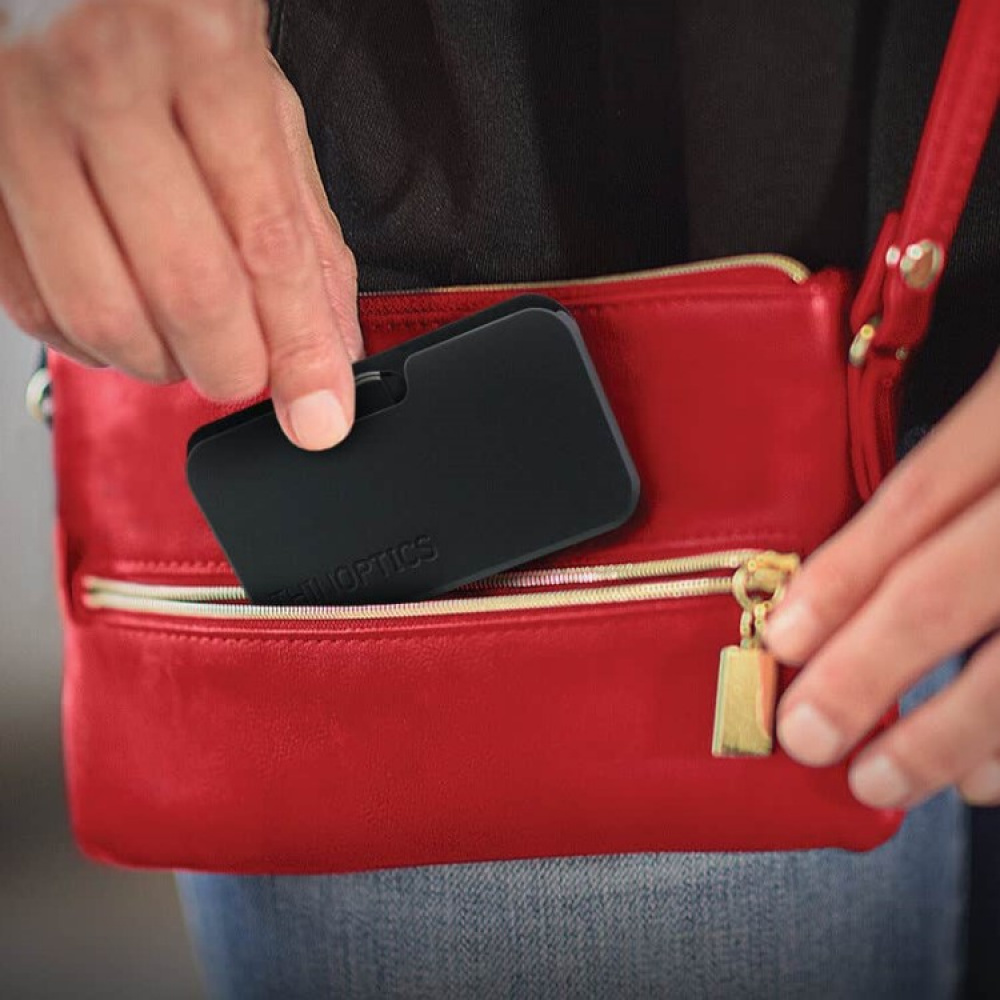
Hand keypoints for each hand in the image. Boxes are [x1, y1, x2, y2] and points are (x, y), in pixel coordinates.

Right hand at [0, 0, 361, 449]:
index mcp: (198, 51)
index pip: (265, 242)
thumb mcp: (263, 102)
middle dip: (234, 366)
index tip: (319, 415)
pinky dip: (91, 341)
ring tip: (190, 341)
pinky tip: (127, 315)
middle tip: (250, 370)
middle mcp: (95, 80)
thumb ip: (302, 227)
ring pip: (99, 312)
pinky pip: (29, 302)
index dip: (300, 349)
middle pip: (186, 290)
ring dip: (161, 361)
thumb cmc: (169, 17)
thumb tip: (329, 348)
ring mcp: (15, 122)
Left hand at [767, 352, 999, 808]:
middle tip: (807, 735)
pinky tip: (984, 778)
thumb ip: (958, 473)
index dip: (843, 574)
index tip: (783, 641)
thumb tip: (840, 583)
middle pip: (950, 587)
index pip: (917, 498)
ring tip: (881, 778)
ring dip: (948, 736)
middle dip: (867, 670)